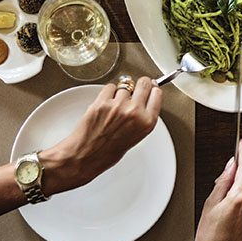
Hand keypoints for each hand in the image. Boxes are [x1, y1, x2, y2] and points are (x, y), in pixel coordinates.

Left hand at [39, 77, 161, 193]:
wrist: (85, 157)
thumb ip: (143, 116)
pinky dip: (107, 93)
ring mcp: (118, 106)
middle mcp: (134, 112)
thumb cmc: (108, 152)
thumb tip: (145, 98)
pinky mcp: (102, 102)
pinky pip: (109, 87)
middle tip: (134, 88)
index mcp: (147, 122)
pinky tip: (105, 105)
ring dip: (120, 93)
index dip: (152, 88)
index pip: (157, 94)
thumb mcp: (136, 136)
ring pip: (124, 85)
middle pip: (143, 83)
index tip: (150, 86)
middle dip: (139, 85)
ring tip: (113, 107)